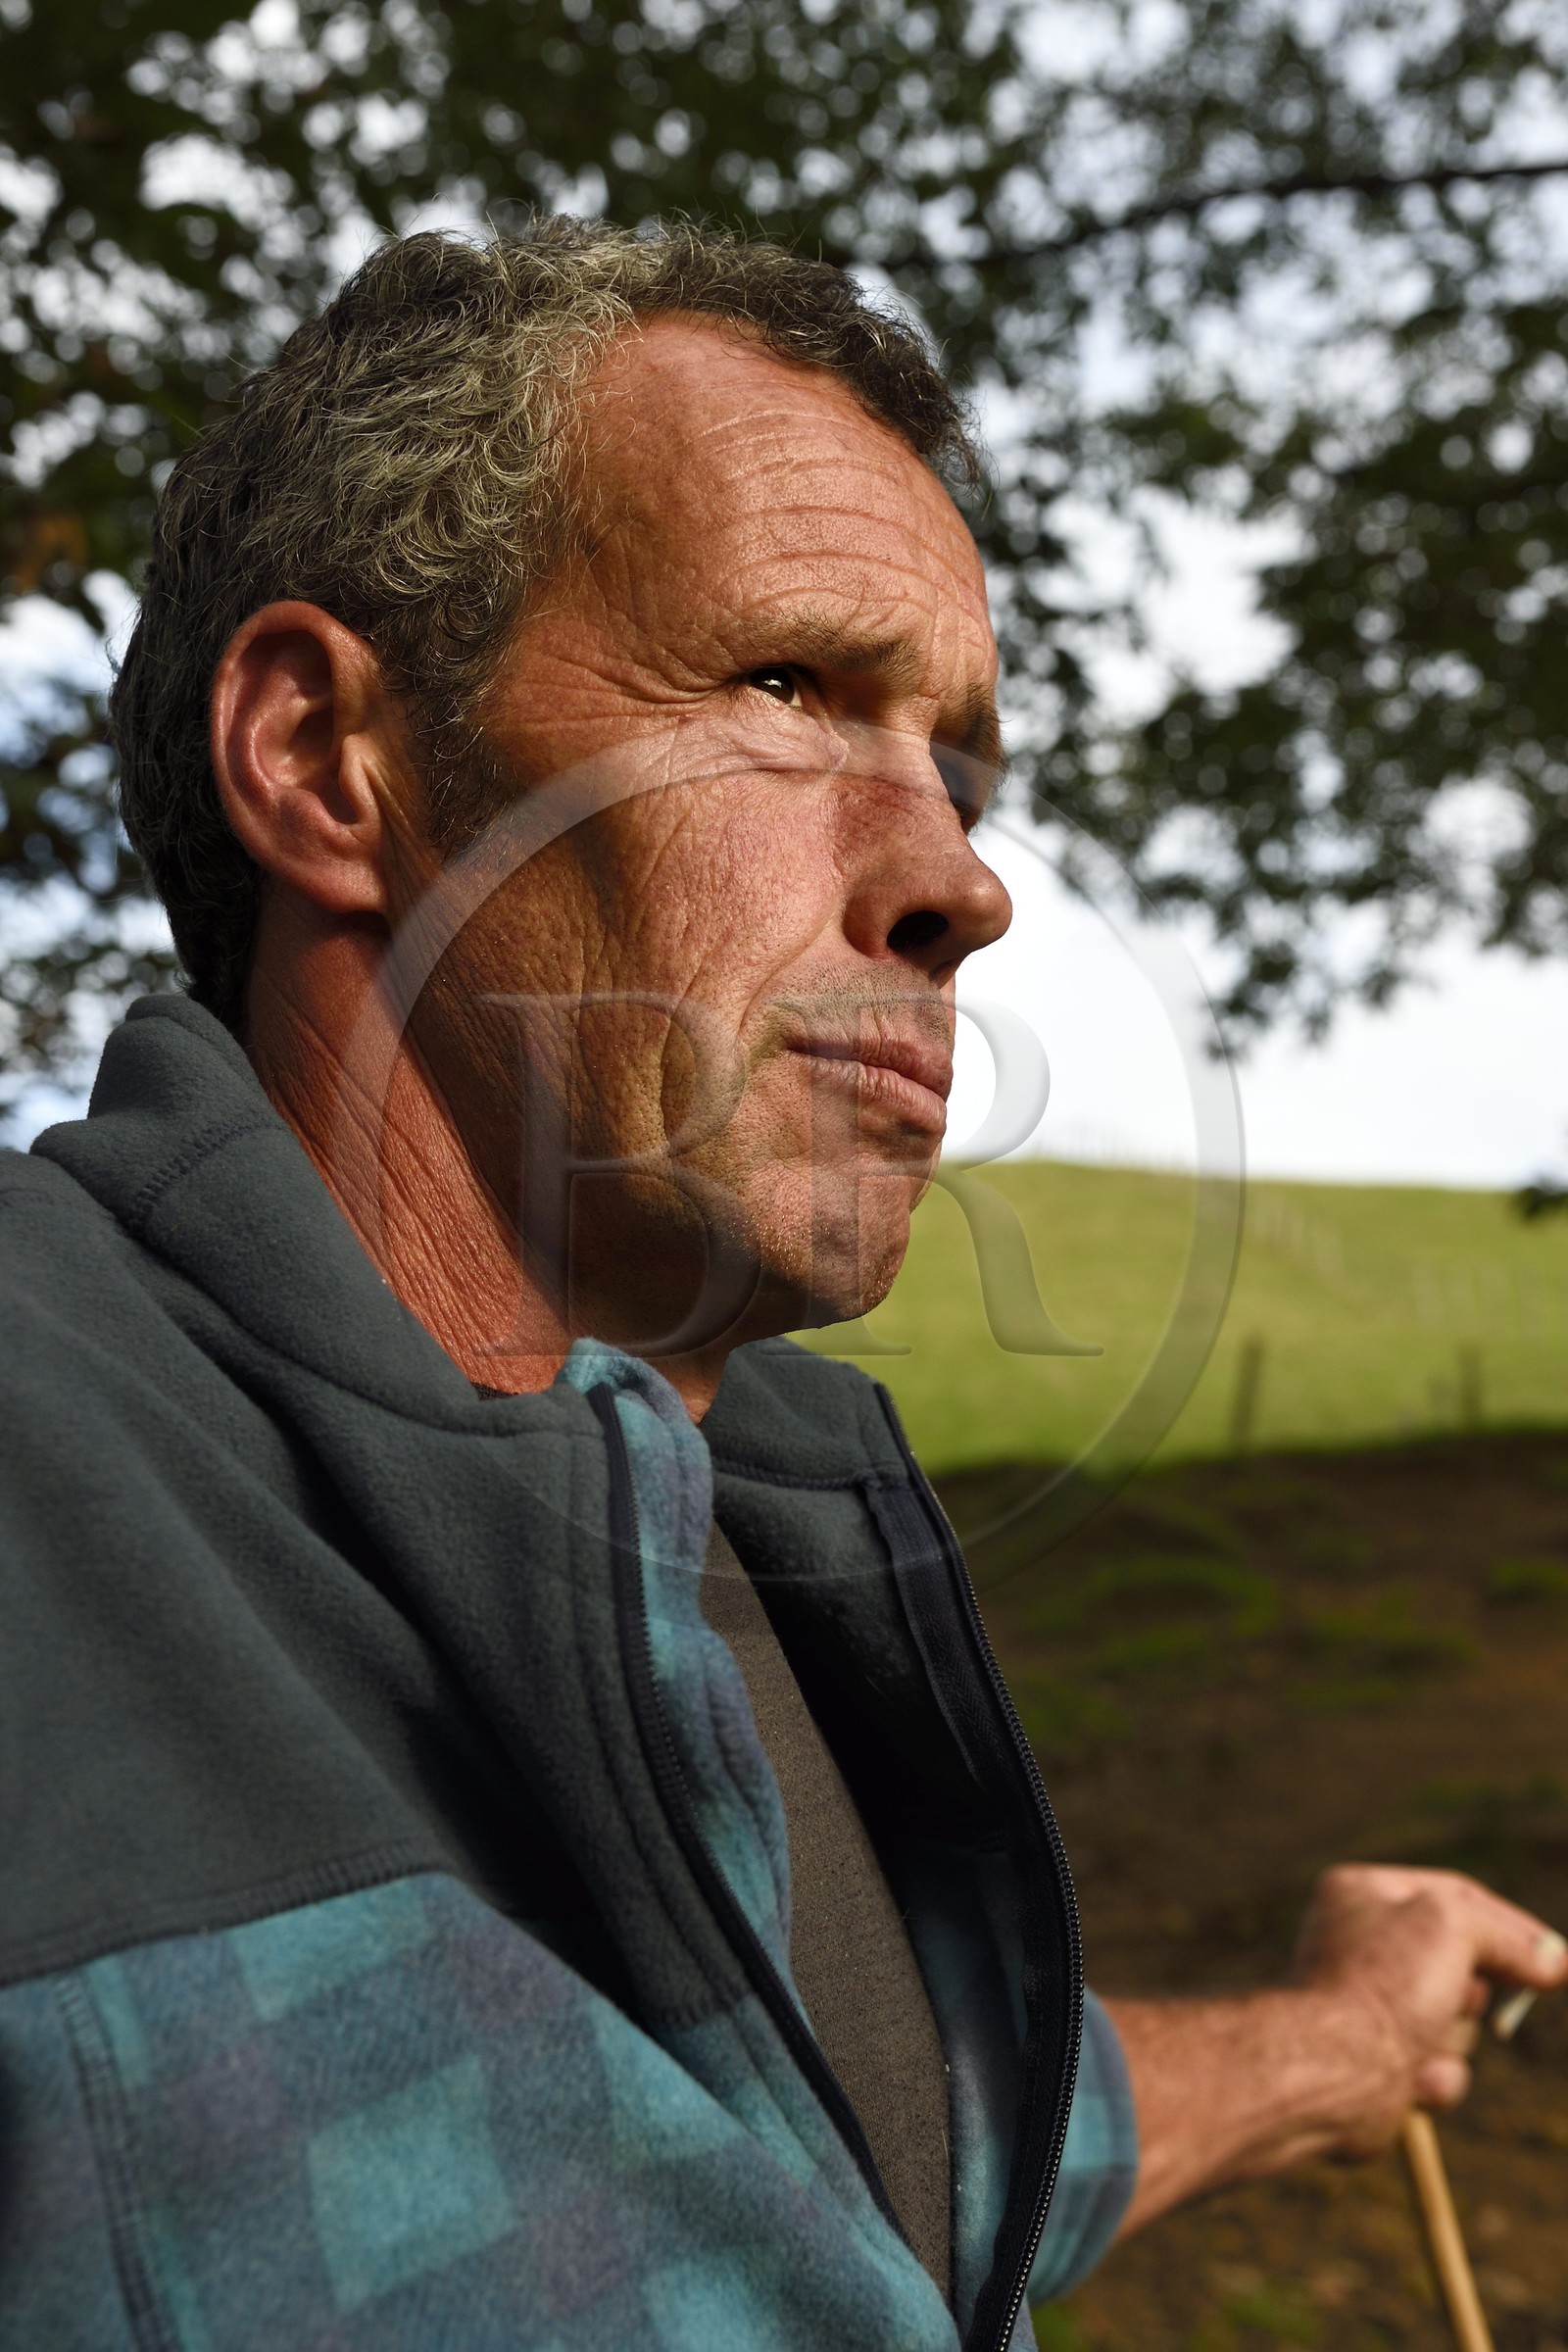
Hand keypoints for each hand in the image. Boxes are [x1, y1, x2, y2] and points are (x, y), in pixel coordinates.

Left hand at [1105, 1864, 1567, 2236]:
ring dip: (1451, 2036)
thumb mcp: (1454, 1927)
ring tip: (1417, 2040)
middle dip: (1471, 1990)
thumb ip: (1508, 1936)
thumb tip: (1554, 1959)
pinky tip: (1408, 2077)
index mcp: (1363, 1893)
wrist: (1333, 2070)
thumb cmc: (1382, 1982)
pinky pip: (1440, 2065)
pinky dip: (1435, 2074)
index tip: (1557, 1957)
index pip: (1456, 1894)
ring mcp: (1369, 2004)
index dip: (1511, 1925)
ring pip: (1456, 2020)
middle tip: (1459, 1997)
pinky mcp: (1379, 2062)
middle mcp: (1361, 1944)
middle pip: (1461, 1961)